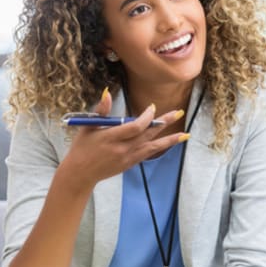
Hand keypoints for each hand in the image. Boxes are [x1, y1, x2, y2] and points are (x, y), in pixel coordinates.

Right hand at [60, 90, 187, 189]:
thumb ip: (100, 110)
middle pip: (148, 134)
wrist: (80, 174)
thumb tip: (108, 93)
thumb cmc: (82, 147)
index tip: (152, 108)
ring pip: (153, 147)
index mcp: (111, 137)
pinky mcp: (129, 164)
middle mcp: (122, 149)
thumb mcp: (88, 126)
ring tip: (185, 135)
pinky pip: (148, 154)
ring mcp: (127, 158)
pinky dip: (159, 148)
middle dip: (164, 123)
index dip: (146, 117)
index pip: (135, 126)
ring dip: (169, 140)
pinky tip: (169, 143)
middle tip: (179, 112)